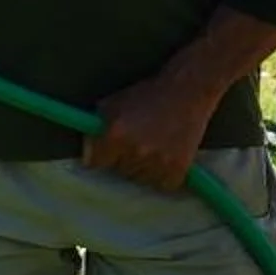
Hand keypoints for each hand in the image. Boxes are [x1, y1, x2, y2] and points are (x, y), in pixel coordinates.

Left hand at [83, 73, 219, 192]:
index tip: (108, 151)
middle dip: (124, 158)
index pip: (94, 163)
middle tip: (139, 140)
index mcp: (114, 135)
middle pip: (118, 171)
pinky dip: (164, 176)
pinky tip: (166, 157)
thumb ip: (94, 128)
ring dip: (143, 167)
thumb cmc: (148, 94)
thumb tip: (87, 153)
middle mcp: (134, 151)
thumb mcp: (112, 104)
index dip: (101, 155)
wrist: (188, 89)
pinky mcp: (178, 168)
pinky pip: (162, 185)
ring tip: (155, 146)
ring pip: (140, 179)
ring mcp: (157, 161)